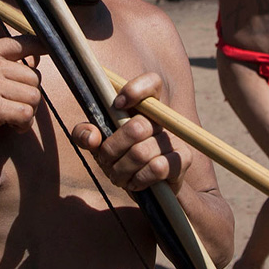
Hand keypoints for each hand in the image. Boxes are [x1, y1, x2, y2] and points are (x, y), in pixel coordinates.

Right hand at [0, 36, 45, 152]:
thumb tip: (38, 56)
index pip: (23, 42)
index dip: (43, 47)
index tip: (48, 55)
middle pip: (34, 76)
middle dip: (30, 96)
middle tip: (16, 108)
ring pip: (34, 96)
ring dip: (28, 112)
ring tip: (13, 119)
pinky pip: (26, 113)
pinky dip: (24, 124)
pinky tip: (12, 128)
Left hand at [70, 72, 192, 192]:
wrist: (146, 186)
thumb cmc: (119, 157)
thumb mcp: (97, 144)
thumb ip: (85, 134)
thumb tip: (91, 136)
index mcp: (144, 106)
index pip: (152, 82)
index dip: (135, 89)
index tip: (116, 105)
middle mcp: (162, 119)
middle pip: (137, 127)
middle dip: (112, 149)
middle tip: (105, 160)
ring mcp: (175, 138)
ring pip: (141, 152)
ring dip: (121, 169)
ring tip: (117, 175)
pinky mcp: (183, 159)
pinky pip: (158, 167)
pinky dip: (138, 179)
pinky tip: (134, 183)